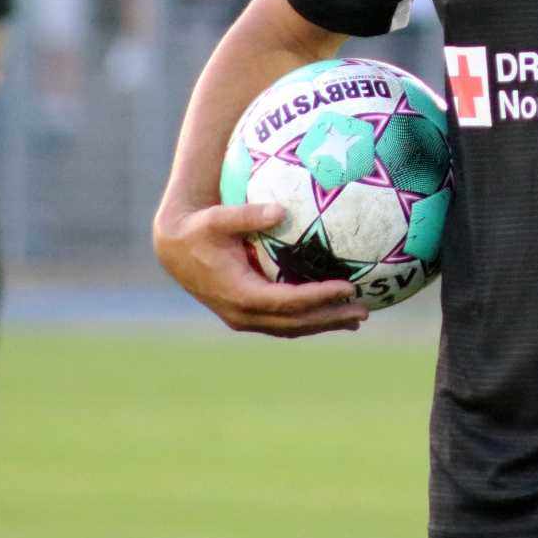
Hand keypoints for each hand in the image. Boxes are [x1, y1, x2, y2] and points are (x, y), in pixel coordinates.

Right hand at [154, 201, 368, 336]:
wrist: (174, 249)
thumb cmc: (198, 229)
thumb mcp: (218, 218)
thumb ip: (247, 215)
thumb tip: (280, 210)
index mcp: (240, 294)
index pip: (289, 301)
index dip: (320, 297)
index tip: (348, 288)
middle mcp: (243, 313)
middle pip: (296, 322)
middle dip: (330, 317)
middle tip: (363, 311)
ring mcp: (243, 318)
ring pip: (291, 327)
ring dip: (323, 323)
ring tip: (355, 318)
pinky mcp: (245, 315)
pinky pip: (283, 322)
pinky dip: (308, 319)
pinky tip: (329, 311)